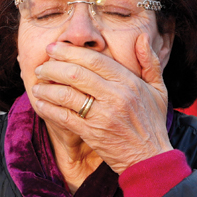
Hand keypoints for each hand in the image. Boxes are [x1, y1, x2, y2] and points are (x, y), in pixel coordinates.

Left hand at [26, 35, 172, 173]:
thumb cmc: (152, 123)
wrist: (150, 158)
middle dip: (52, 67)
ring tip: (37, 85)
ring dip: (46, 88)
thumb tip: (141, 38)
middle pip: (75, 73)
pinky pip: (64, 117)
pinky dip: (49, 108)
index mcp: (128, 82)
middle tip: (41, 67)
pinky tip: (40, 103)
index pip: (94, 59)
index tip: (53, 48)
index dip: (69, 51)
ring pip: (66, 94)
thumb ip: (149, 62)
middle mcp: (115, 96)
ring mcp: (102, 115)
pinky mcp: (92, 133)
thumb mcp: (159, 89)